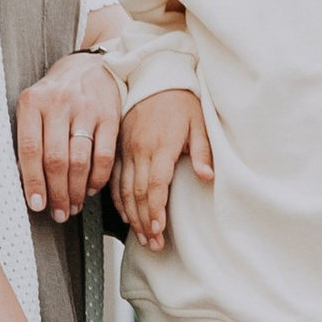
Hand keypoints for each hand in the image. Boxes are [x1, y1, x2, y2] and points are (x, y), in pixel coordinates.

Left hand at [15, 53, 120, 218]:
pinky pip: (104, 155)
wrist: (89, 66)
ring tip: (73, 206)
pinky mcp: (109, 115)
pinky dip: (98, 178)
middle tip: (58, 212)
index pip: (30, 150)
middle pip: (56, 160)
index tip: (37, 205)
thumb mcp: (33, 105)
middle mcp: (58, 104)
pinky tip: (91, 189)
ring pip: (80, 161)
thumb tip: (27, 182)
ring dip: (76, 191)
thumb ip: (28, 137)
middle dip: (57, 193)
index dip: (33, 182)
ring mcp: (85, 109)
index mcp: (32, 103)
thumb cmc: (56, 93)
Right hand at [113, 87, 212, 251]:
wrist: (157, 77)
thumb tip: (206, 176)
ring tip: (140, 236)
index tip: (158, 230)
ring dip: (131, 215)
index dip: (154, 211)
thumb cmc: (182, 101)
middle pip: (137, 193)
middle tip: (152, 243)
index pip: (154, 185)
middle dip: (144, 222)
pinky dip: (118, 199)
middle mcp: (140, 149)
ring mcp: (127, 148)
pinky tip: (125, 214)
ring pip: (123, 189)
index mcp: (161, 145)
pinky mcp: (120, 147)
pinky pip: (114, 178)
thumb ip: (202, 151)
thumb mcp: (199, 123)